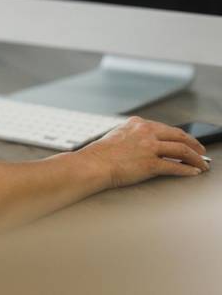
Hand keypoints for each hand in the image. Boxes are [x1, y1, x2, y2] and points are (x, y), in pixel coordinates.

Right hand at [79, 116, 209, 188]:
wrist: (95, 163)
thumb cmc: (102, 153)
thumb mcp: (119, 134)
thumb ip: (135, 135)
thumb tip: (149, 143)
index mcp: (138, 123)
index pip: (166, 128)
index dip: (181, 136)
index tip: (188, 142)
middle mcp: (146, 132)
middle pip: (179, 135)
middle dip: (194, 144)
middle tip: (201, 151)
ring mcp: (149, 147)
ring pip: (181, 150)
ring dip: (196, 158)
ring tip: (202, 164)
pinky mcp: (150, 163)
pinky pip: (175, 166)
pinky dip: (187, 170)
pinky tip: (193, 173)